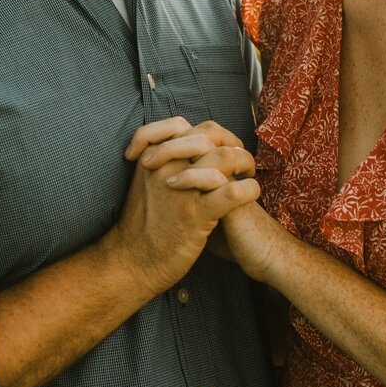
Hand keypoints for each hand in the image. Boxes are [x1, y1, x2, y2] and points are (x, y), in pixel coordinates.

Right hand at [107, 117, 259, 296]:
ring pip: (224, 157)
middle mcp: (163, 168)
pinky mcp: (196, 215)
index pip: (180, 125)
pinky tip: (252, 193)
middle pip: (207, 136)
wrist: (133, 261)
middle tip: (240, 159)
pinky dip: (250, 189)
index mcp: (149, 158)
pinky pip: (233, 192)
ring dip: (244, 161)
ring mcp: (181, 190)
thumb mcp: (143, 184)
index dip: (207, 131)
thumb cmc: (143, 224)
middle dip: (230, 142)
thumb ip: (161, 162)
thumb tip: (189, 145)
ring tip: (248, 172)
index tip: (219, 145)